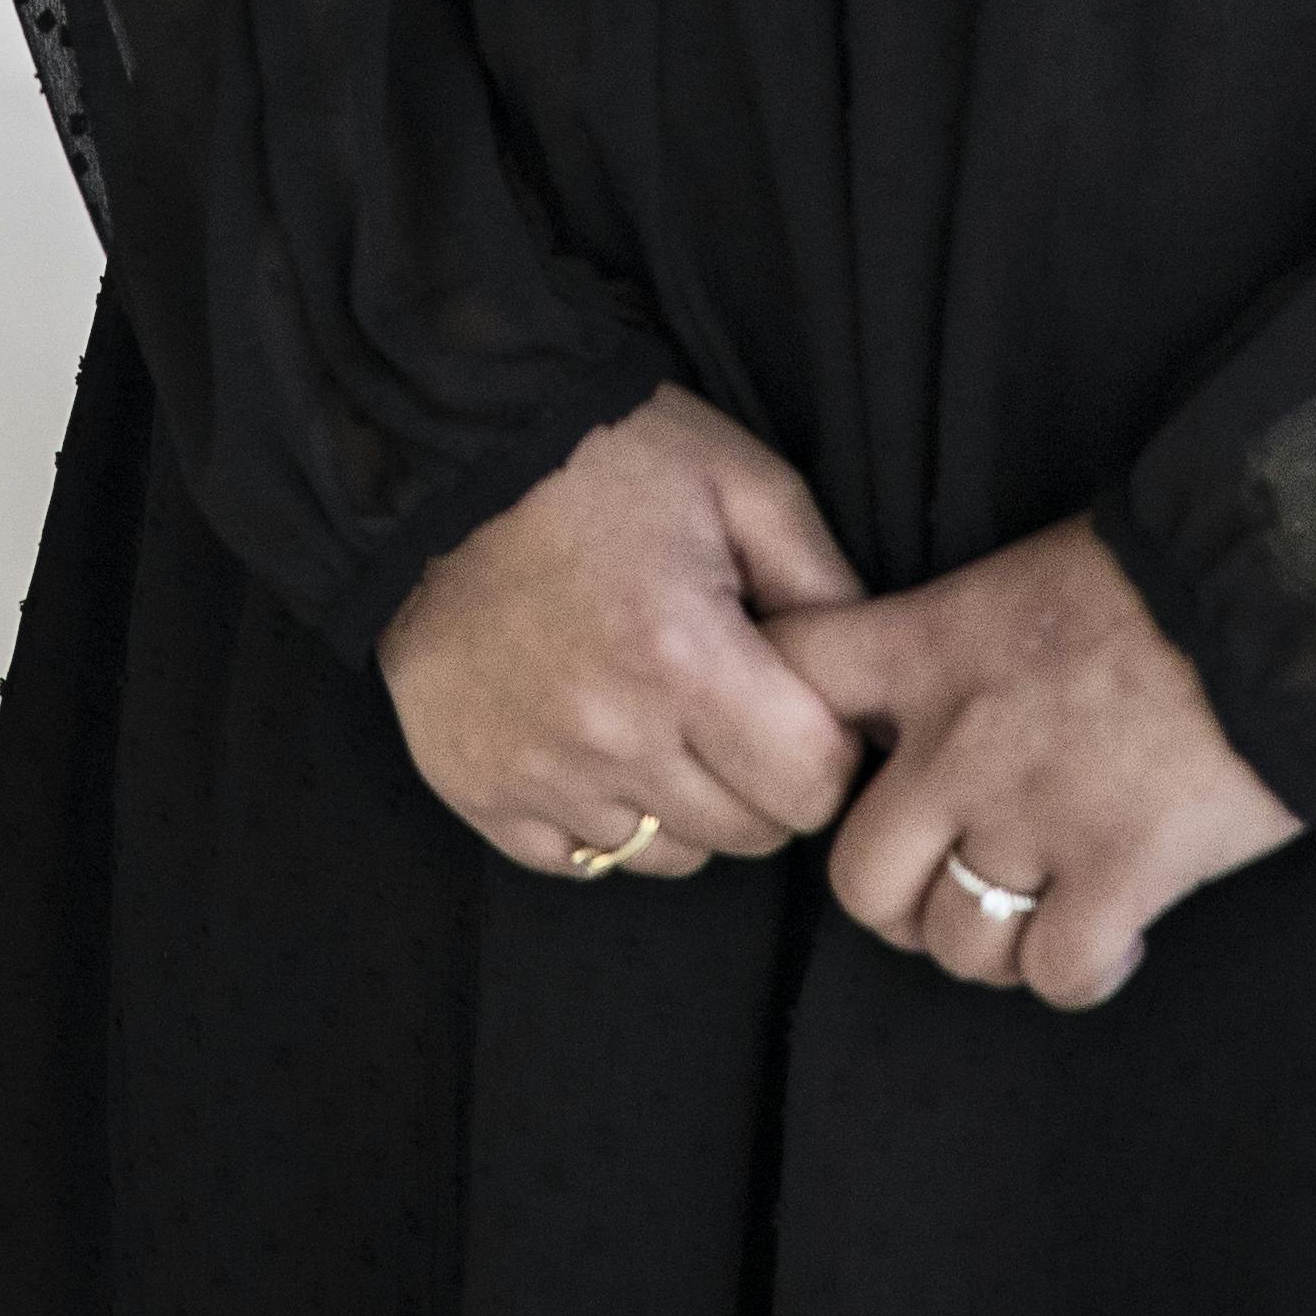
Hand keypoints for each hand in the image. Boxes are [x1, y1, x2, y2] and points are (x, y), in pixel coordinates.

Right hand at [376, 386, 865, 883]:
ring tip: (656, 712)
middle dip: (760, 777)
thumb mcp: (738, 481)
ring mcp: (536, 772)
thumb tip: (871, 692)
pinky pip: (580, 858)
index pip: (811, 788)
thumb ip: (822, 585)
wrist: (444, 458)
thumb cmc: (603, 458)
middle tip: (729, 701)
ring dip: (682, 801)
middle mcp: (609, 733)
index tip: (799, 705)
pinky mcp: (479, 792)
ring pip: (667, 854)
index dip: (826, 750)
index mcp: (684, 655)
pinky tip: (592, 737)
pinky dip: (600, 814)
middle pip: (747, 833)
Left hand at [778, 515, 1299, 1008]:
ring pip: (955, 942)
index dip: (782, 730)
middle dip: (899, 903)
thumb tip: (922, 716)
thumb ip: (954, 646)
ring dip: (990, 945)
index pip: (794, 676)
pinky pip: (1053, 974)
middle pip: (859, 880)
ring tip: (1038, 914)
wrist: (1271, 593)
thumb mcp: (1021, 577)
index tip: (824, 766)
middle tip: (946, 888)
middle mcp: (960, 742)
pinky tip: (1110, 936)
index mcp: (928, 647)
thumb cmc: (1156, 577)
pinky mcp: (1118, 876)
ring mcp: (1034, 816)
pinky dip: (1075, 972)